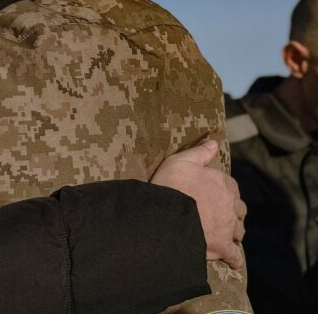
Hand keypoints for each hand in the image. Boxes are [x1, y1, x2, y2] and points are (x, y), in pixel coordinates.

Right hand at [151, 140, 244, 269]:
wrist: (166, 216)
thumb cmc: (171, 186)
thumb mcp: (180, 161)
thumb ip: (200, 153)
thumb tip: (214, 143)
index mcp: (222, 183)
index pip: (230, 186)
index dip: (224, 190)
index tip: (216, 194)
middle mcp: (230, 204)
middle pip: (238, 209)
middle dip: (232, 212)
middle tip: (220, 215)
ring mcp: (228, 226)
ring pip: (238, 230)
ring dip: (234, 232)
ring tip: (226, 235)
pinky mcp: (222, 246)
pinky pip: (234, 254)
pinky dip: (235, 258)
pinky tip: (234, 262)